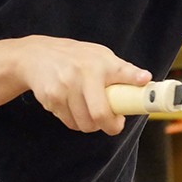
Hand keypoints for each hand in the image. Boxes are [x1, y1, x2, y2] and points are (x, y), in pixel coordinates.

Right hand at [14, 35, 150, 134]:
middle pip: (100, 114)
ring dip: (91, 125)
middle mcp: (83, 74)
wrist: (36, 56)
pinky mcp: (52, 98)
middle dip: (110, 126)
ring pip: (85, 123)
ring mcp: (65, 87)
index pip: (123, 73)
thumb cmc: (76, 58)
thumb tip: (146, 79)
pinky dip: (76, 122)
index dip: (134, 80)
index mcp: (101, 63)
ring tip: (92, 113)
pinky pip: (70, 122)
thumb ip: (122, 70)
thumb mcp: (101, 56)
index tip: (144, 83)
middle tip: (113, 123)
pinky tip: (74, 108)